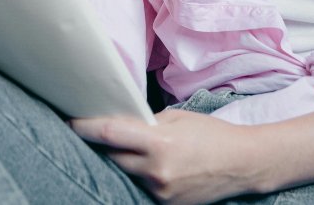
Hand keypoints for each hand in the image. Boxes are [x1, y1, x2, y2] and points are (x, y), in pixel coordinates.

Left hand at [72, 110, 264, 204]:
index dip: (85, 128)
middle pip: (112, 157)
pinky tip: (143, 164)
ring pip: (125, 173)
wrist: (243, 164)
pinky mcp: (166, 204)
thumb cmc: (211, 134)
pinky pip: (140, 186)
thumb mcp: (177, 118)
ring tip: (120, 147)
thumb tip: (119, 124)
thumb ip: (145, 123)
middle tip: (88, 132)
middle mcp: (157, 171)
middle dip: (99, 145)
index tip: (70, 120)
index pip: (110, 135)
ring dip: (119, 160)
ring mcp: (161, 192)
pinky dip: (137, 174)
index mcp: (159, 143)